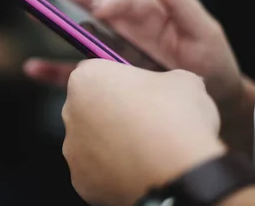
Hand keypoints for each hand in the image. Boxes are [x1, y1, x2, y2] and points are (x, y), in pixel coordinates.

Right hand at [24, 0, 241, 109]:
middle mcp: (121, 27)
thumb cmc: (210, 61)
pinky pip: (74, 72)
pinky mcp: (105, 77)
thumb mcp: (203, 29)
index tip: (102, 9)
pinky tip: (32, 68)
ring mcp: (109, 52)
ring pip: (74, 32)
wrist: (212, 100)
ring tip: (26, 9)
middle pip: (86, 1)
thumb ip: (179, 0)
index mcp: (144, 11)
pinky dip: (51, 70)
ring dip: (49, 21)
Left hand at [63, 60, 224, 205]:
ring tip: (145, 151)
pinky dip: (113, 172)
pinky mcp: (81, 181)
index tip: (138, 90)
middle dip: (110, 112)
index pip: (95, 72)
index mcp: (87, 78)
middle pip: (89, 107)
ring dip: (110, 143)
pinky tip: (138, 172)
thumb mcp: (184, 81)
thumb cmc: (176, 118)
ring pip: (90, 142)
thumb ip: (166, 80)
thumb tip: (173, 86)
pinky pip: (96, 172)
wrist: (179, 173)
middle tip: (144, 122)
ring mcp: (72, 149)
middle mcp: (70, 112)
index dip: (118, 80)